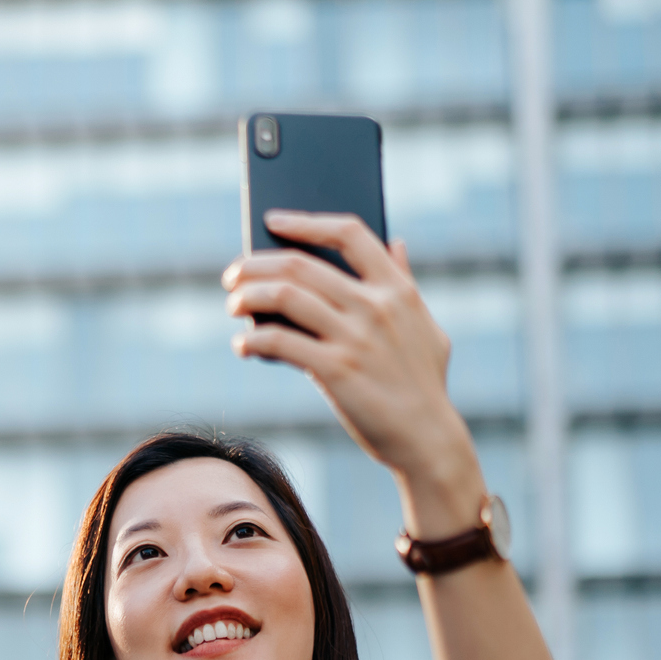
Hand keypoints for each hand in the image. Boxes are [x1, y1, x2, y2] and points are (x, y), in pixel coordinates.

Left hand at [222, 212, 481, 528]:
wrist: (427, 438)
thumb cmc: (424, 383)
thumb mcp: (426, 326)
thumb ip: (407, 282)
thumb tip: (397, 241)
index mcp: (398, 290)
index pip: (350, 233)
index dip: (306, 221)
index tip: (273, 220)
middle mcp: (376, 306)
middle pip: (301, 264)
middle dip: (256, 265)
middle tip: (233, 276)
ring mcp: (355, 338)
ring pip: (284, 296)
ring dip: (247, 297)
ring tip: (233, 305)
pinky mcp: (336, 370)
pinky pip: (279, 342)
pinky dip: (252, 340)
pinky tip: (244, 346)